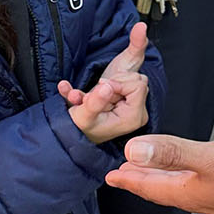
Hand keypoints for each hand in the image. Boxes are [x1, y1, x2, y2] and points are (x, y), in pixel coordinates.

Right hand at [58, 23, 149, 142]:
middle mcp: (139, 113)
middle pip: (136, 80)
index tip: (100, 89)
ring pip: (131, 78)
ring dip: (109, 83)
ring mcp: (135, 108)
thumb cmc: (80, 128)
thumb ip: (95, 102)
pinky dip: (107, 83)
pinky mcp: (129, 103)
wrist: (74, 134)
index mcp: (133, 117)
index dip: (117, 83)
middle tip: (95, 95)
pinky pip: (126, 81)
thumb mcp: (83, 116)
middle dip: (114, 82)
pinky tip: (87, 93)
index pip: (138, 85)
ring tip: (93, 97)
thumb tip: (107, 86)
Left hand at [105, 135, 213, 213]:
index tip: (110, 176)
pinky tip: (193, 172)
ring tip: (150, 171)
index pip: (149, 185)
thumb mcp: (212, 158)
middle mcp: (200, 198)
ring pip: (180, 187)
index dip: (128, 178)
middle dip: (141, 178)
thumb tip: (132, 150)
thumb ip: (173, 152)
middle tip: (123, 173)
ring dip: (162, 178)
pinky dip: (185, 176)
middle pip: (162, 188)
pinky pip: (199, 186)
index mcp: (189, 192)